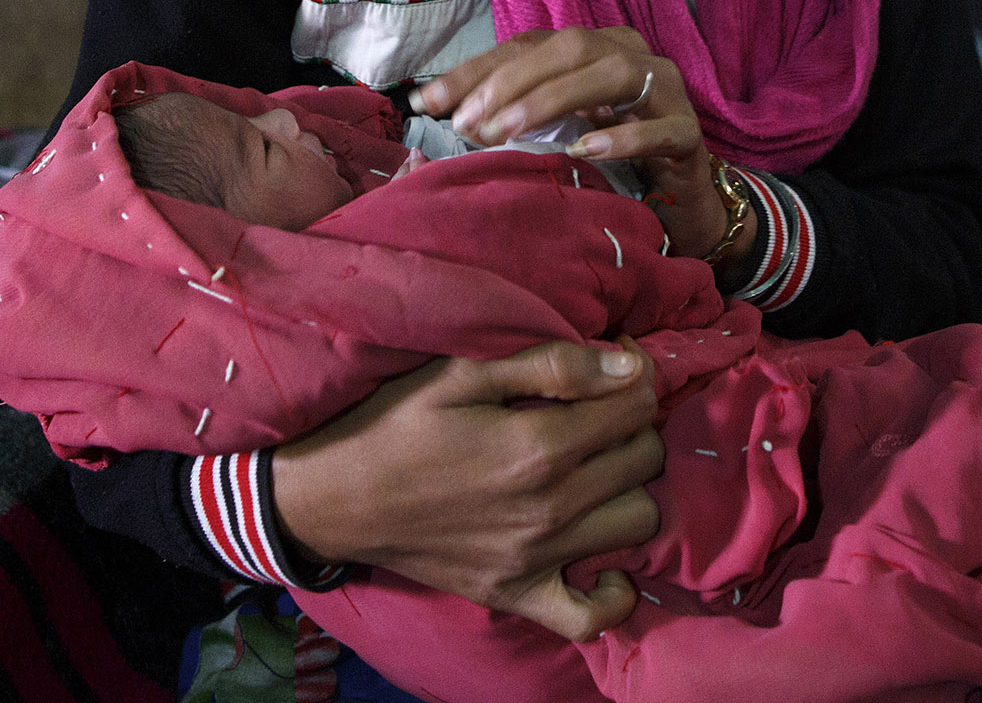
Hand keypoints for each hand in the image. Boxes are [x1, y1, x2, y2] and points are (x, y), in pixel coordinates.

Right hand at [271, 340, 663, 641]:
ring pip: (640, 522)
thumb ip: (551, 365)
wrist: (336, 497)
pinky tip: (596, 552)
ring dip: (628, 490)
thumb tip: (628, 368)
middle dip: (632, 425)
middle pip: (645, 458)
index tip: (612, 366)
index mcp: (539, 446)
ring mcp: (538, 560)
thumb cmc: (395, 424)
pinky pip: (595, 616)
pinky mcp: (518, 596)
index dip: (633, 376)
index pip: (637, 405)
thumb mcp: (461, 373)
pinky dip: (611, 590)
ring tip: (594, 469)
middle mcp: (550, 508)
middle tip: (595, 413)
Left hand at [411, 28, 751, 270]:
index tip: (428, 100)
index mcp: (594, 48)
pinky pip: (658, 127)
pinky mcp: (688, 132)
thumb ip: (514, 113)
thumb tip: (452, 114)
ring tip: (508, 131)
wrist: (682, 196)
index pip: (529, 44)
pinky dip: (620, 136)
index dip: (477, 68)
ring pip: (613, 74)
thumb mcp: (556, 127)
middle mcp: (630, 55)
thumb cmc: (610, 155)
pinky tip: (583, 150)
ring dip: (553, 100)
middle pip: (570, 47)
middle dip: (511, 80)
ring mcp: (666, 90)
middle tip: (467, 121)